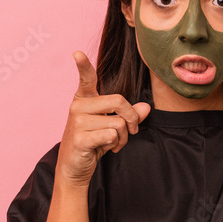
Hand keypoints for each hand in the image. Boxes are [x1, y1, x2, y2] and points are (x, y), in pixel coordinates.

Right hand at [56, 50, 150, 186]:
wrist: (75, 168)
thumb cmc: (94, 143)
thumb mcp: (112, 126)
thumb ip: (129, 114)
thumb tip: (146, 107)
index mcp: (84, 99)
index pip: (85, 79)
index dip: (83, 66)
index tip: (77, 53)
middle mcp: (78, 107)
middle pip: (119, 101)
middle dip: (132, 118)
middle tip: (133, 130)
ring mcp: (77, 122)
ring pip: (118, 122)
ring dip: (124, 137)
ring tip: (115, 143)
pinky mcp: (80, 138)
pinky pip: (112, 135)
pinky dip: (116, 144)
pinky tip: (107, 149)